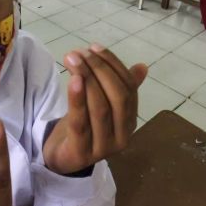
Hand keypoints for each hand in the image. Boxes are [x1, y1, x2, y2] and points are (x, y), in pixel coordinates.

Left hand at [43, 43, 146, 174]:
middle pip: (117, 97)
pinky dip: (78, 99)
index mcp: (130, 121)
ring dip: (87, 78)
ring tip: (72, 59)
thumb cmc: (86, 127)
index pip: (128, 88)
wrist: (63, 159)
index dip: (113, 65)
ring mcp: (103, 147)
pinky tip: (73, 80)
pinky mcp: (82, 152)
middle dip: (100, 70)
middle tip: (80, 52)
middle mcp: (122, 135)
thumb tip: (142, 67)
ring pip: (100, 108)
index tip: (95, 46)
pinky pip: (81, 122)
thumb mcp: (103, 105)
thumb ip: (121, 87)